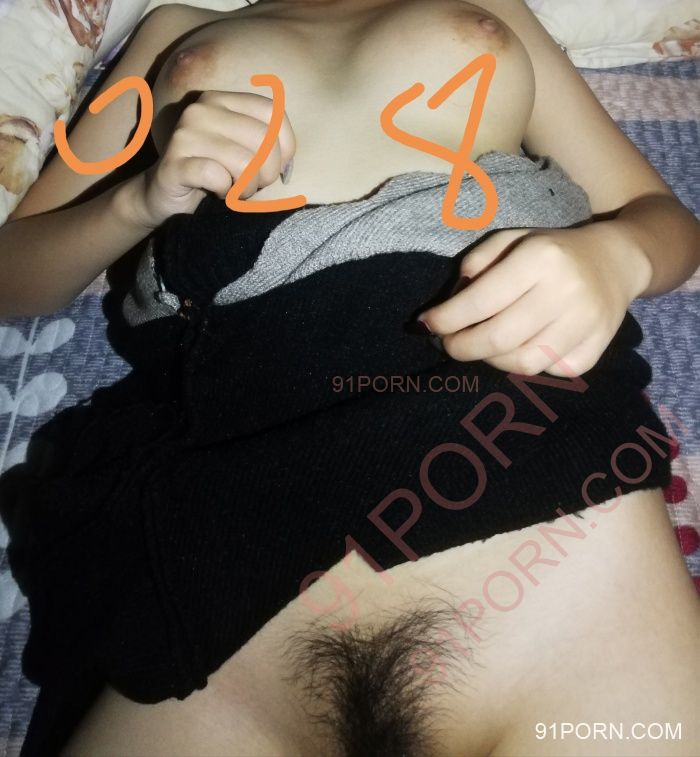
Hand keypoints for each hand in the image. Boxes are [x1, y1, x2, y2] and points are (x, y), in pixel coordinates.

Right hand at [135, 90, 296, 228]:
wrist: (164, 195)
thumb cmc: (213, 174)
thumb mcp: (244, 153)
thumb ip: (268, 146)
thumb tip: (287, 165)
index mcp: (222, 99)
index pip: (272, 112)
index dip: (286, 145)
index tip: (279, 169)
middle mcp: (201, 110)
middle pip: (262, 139)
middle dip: (268, 172)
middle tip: (256, 185)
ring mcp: (185, 134)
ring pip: (243, 161)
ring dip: (248, 186)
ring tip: (237, 190)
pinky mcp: (174, 163)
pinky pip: (217, 177)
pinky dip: (226, 191)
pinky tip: (218, 192)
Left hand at [415, 224, 646, 376]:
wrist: (615, 261)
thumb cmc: (550, 251)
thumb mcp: (512, 240)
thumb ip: (477, 262)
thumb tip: (451, 300)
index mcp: (541, 258)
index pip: (481, 301)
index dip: (446, 319)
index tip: (426, 325)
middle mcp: (566, 291)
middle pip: (498, 339)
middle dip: (461, 347)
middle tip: (448, 344)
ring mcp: (585, 324)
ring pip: (522, 363)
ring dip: (491, 361)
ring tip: (482, 346)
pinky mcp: (597, 349)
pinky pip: (548, 372)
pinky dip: (526, 366)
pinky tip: (520, 349)